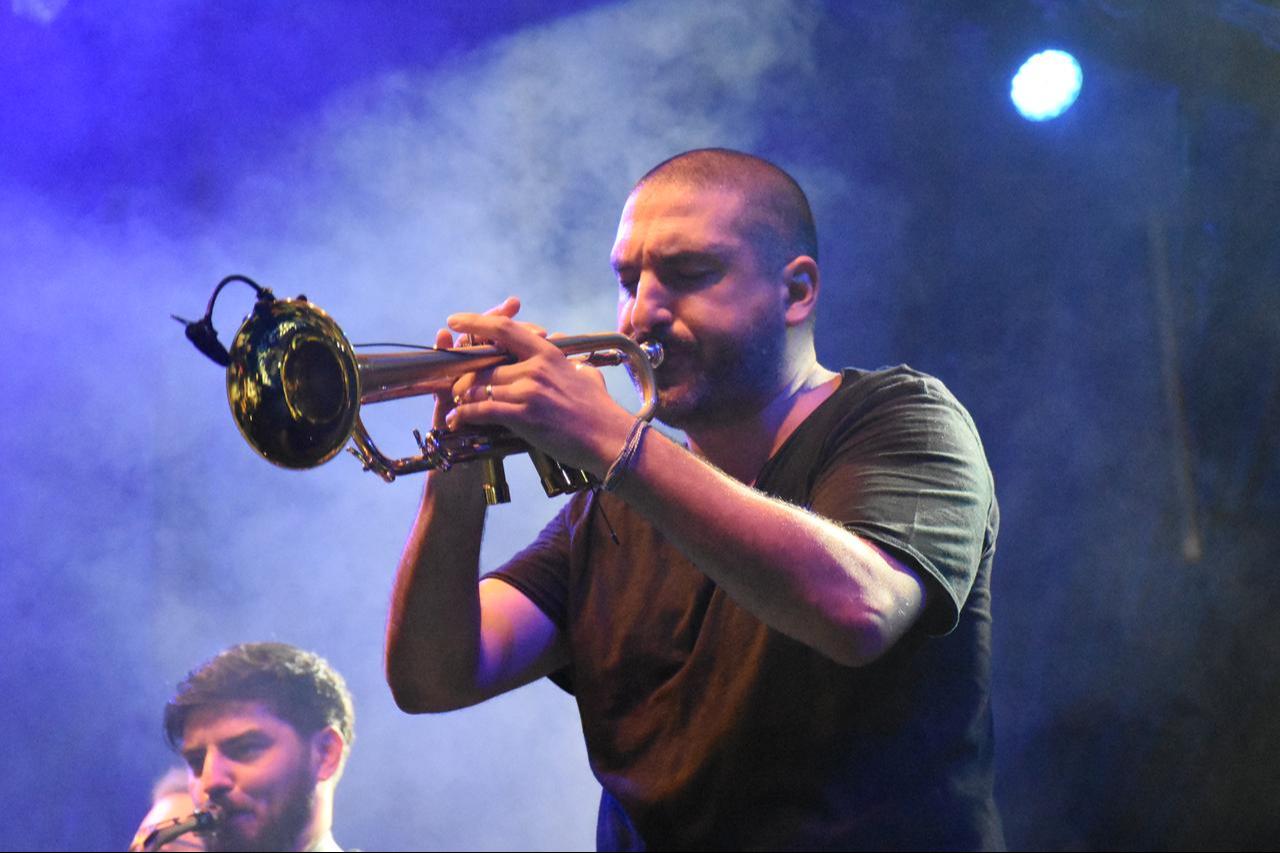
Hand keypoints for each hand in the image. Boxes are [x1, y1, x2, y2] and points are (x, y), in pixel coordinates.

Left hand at [444, 307, 634, 475]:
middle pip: (484, 365)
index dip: (476, 322)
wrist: (610, 438)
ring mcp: (528, 391)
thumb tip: (561, 345)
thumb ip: (567, 360)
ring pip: (479, 387)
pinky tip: (457, 421)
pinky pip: (483, 409)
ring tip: (456, 406)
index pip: (504, 329)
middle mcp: (535, 368)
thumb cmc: (601, 410)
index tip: (456, 320)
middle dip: (464, 376)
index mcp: (547, 353)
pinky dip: (465, 415)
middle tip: (454, 385)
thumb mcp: (586, 374)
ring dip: (463, 397)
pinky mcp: (524, 416)